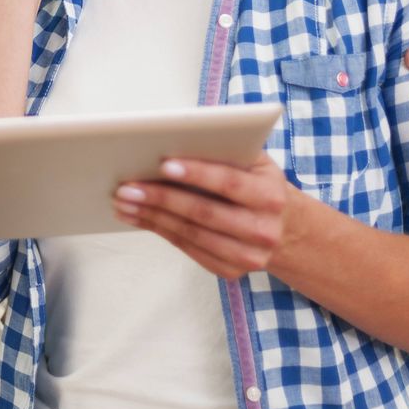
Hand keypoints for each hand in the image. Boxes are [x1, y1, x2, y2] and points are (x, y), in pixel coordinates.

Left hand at [113, 156, 300, 279]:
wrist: (285, 229)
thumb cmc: (258, 184)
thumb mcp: (255, 162)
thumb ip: (226, 150)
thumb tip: (175, 138)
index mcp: (270, 196)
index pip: (229, 183)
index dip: (197, 173)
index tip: (163, 164)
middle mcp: (263, 230)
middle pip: (203, 212)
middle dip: (161, 198)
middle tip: (127, 187)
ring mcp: (248, 256)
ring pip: (191, 234)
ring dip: (152, 217)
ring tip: (124, 202)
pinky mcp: (231, 271)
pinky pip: (189, 249)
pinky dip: (160, 231)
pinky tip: (139, 218)